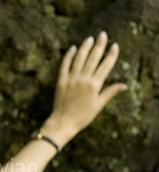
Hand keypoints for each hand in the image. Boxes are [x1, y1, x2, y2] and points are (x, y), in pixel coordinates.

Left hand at [42, 31, 127, 146]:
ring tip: (89, 39)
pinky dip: (68, 56)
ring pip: (79, 59)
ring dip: (84, 47)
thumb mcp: (98, 105)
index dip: (111, 55)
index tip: (115, 46)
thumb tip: (124, 85)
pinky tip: (72, 48)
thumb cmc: (83, 116)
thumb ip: (110, 93)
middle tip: (102, 35)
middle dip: (99, 45)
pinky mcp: (61, 81)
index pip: (105, 66)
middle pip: (92, 58)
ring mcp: (71, 79)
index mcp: (94, 85)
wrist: (63, 122)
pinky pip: (64, 65)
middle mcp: (83, 80)